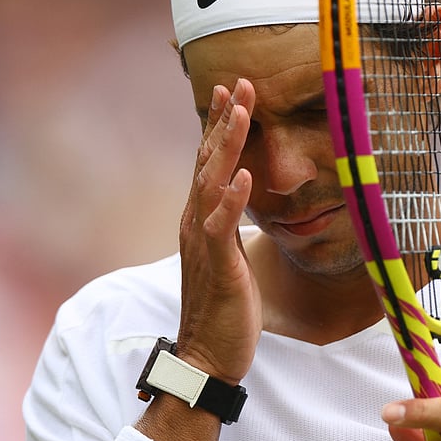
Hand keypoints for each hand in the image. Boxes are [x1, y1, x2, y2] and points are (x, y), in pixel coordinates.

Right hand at [176, 78, 261, 384]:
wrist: (207, 355)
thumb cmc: (223, 308)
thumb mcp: (228, 255)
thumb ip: (229, 225)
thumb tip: (240, 201)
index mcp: (199, 219)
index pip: (207, 162)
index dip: (217, 125)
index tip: (229, 91)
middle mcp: (195, 223)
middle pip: (207, 161)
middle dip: (224, 121)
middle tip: (239, 84)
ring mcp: (204, 243)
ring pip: (212, 183)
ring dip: (227, 146)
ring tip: (241, 113)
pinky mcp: (218, 266)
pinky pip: (222, 226)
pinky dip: (232, 199)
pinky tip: (244, 176)